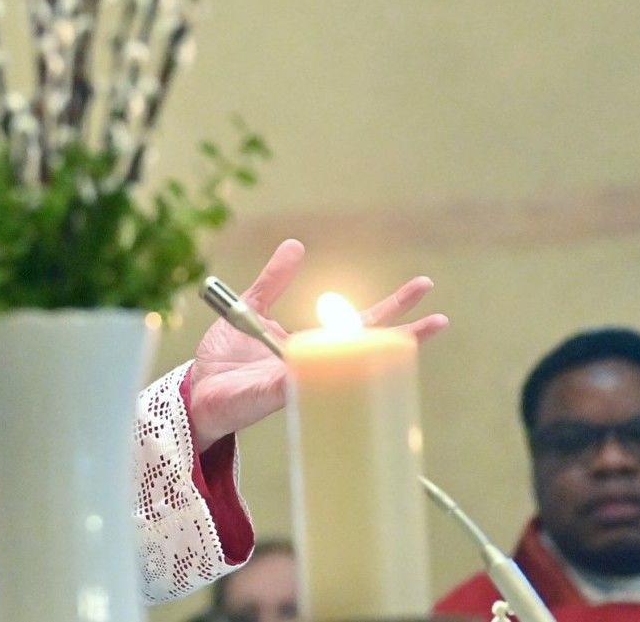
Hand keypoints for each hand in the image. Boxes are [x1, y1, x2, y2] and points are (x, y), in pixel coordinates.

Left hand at [186, 239, 447, 451]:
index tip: (422, 290)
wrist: (198, 391)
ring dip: (379, 356)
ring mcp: (302, 382)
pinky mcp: (278, 394)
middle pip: (368, 349)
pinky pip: (305, 380)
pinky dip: (325, 369)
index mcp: (312, 345)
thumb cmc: (224, 359)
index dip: (392, 308)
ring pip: (348, 370)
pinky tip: (356, 354)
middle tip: (441, 317)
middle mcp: (316, 366)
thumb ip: (273, 281)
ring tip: (417, 339)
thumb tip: (296, 245)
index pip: (360, 325)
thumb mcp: (249, 309)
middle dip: (405, 333)